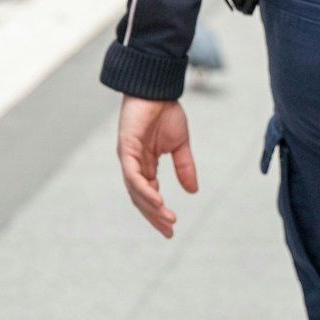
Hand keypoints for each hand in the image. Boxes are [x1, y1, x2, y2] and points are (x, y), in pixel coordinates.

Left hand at [116, 95, 197, 238]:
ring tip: (166, 218)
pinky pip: (133, 175)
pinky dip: (143, 188)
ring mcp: (128, 157)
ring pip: (136, 190)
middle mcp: (134, 164)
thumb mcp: (180, 144)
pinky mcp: (126, 148)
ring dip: (151, 206)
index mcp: (145, 164)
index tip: (172, 228)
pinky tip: (156, 198)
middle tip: (169, 231)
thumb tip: (193, 191)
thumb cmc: (165, 111)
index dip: (158, 212)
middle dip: (154, 216)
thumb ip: (184, 167)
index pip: (148, 195)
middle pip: (140, 198)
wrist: (158, 88)